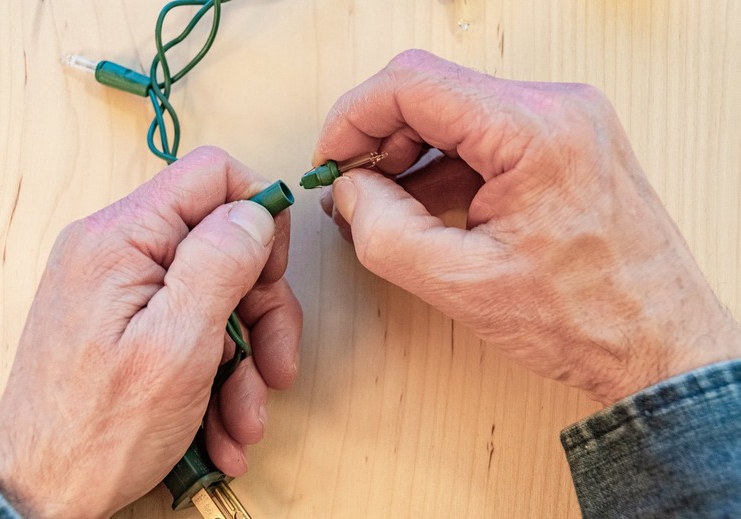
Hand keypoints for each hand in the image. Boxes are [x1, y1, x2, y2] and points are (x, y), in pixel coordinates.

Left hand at [0, 147, 301, 517]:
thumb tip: (255, 211)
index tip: (273, 272)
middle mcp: (120, 254)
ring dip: (245, 360)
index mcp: (123, 239)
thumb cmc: (98, 432)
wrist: (44, 496)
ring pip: (218, 297)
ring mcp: (125, 291)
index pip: (212, 175)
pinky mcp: (131, 324)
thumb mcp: (177, 345)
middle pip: (225, 245)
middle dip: (260, 313)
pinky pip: (195, 330)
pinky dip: (219, 377)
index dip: (258, 213)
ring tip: (243, 419)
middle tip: (274, 368)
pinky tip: (221, 427)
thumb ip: (219, 264)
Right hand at [315, 49, 740, 404]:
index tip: (328, 158)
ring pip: (454, 113)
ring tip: (378, 205)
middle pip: (431, 91)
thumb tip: (349, 191)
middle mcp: (556, 108)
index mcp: (534, 131)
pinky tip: (419, 207)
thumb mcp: (460, 283)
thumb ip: (384, 232)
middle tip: (349, 188)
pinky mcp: (563, 144)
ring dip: (407, 154)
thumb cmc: (584, 319)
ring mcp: (564, 123)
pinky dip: (441, 167)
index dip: (353, 118)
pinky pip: (482, 138)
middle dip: (377, 137)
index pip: (413, 84)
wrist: (658, 342)